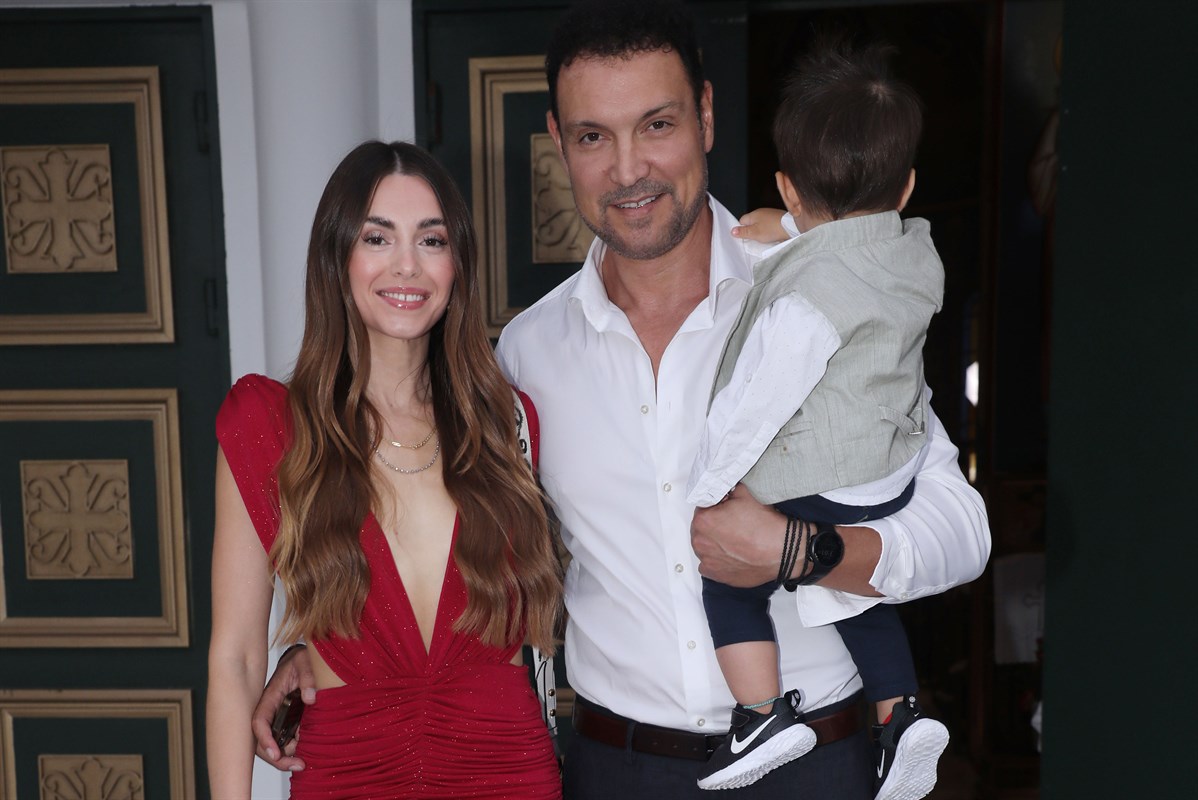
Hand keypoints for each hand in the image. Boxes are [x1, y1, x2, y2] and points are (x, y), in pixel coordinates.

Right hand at [251, 644, 316, 769]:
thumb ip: (308, 676)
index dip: (264, 739)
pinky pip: (287, 738)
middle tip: (296, 765)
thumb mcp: (305, 660)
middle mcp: (271, 710)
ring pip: (275, 743)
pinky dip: (294, 749)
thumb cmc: (301, 658)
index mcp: (270, 696)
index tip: (276, 753)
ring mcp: (279, 716)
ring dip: (286, 755)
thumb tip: (311, 698)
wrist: (304, 658)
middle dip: (276, 757)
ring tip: (303, 760)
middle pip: (262, 740)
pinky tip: (306, 753)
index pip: (259, 721)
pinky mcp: (289, 720)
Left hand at [690, 484, 786, 586]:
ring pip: (705, 547)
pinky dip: (718, 560)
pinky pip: (710, 565)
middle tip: (732, 527)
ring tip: (735, 542)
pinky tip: (733, 555)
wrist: (782, 551)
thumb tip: (725, 491)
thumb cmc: (764, 526)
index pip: (702, 509)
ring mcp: (707, 561)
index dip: (715, 509)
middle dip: (713, 527)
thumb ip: (728, 490)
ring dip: (715, 544)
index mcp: (703, 521)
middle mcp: (700, 542)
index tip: (725, 512)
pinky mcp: (716, 575)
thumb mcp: (744, 494)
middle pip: (701, 529)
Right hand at [731, 208, 787, 243]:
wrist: (791, 227)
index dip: (741, 229)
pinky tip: (770, 236)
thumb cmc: (772, 229)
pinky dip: (768, 231)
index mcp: (754, 214)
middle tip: (752, 240)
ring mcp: (770, 215)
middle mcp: (761, 212)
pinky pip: (768, 225)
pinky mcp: (777, 219)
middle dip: (751, 231)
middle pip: (751, 223)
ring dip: (760, 231)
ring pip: (760, 224)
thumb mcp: (755, 233)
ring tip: (762, 239)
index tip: (743, 237)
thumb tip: (732, 231)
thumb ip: (743, 232)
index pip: (741, 221)